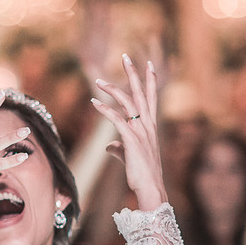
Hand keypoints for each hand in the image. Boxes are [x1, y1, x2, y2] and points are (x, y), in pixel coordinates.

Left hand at [91, 55, 166, 208]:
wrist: (150, 188)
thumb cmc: (141, 174)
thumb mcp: (130, 157)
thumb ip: (119, 148)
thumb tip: (109, 147)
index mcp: (150, 127)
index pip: (152, 98)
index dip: (150, 80)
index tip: (149, 64)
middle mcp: (148, 126)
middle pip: (141, 93)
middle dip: (133, 73)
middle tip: (125, 56)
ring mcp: (141, 132)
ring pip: (128, 102)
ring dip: (112, 89)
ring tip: (98, 81)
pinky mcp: (132, 140)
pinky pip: (116, 119)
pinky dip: (105, 110)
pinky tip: (93, 103)